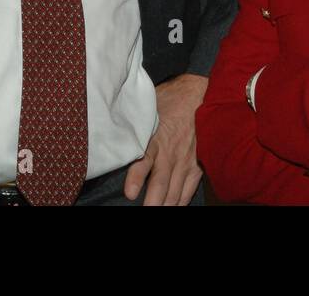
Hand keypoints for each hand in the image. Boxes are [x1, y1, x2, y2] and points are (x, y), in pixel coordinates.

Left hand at [124, 73, 206, 204]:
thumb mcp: (147, 107)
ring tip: (155, 212)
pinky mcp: (197, 165)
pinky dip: (180, 202)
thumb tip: (108, 128)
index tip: (130, 193)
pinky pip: (188, 189)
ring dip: (165, 206)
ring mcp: (185, 161)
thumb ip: (132, 122)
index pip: (144, 161)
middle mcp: (170, 153)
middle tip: (144, 212)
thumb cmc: (169, 100)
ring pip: (174, 192)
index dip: (136, 178)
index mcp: (155, 138)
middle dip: (152, 203)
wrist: (200, 95)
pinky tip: (172, 207)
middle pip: (160, 185)